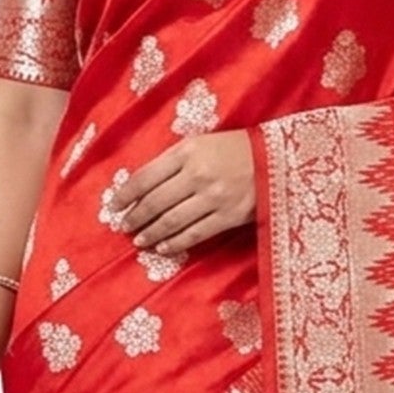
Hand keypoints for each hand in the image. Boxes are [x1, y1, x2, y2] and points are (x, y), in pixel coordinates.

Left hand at [116, 130, 255, 256]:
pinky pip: (195, 234)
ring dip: (151, 233)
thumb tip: (144, 185)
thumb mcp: (203, 143)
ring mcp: (213, 197)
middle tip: (124, 226)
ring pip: (172, 220)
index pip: (146, 176)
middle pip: (155, 201)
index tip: (114, 205)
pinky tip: (164, 248)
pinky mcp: (228, 216)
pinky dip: (176, 243)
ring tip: (139, 240)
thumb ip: (175, 161)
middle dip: (135, 216)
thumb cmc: (237, 149)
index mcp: (187, 151)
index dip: (126, 194)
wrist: (279, 160)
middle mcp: (197, 174)